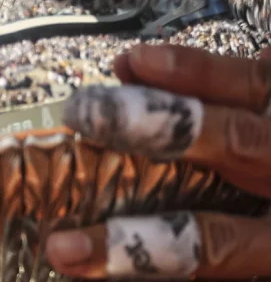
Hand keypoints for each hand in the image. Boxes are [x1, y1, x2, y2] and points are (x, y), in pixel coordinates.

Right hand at [46, 44, 270, 278]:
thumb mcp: (267, 266)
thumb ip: (213, 258)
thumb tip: (116, 266)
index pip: (212, 244)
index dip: (136, 247)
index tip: (69, 249)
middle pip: (237, 145)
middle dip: (161, 127)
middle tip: (89, 116)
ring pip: (257, 89)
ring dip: (190, 75)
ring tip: (128, 65)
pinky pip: (267, 68)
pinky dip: (217, 64)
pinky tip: (160, 59)